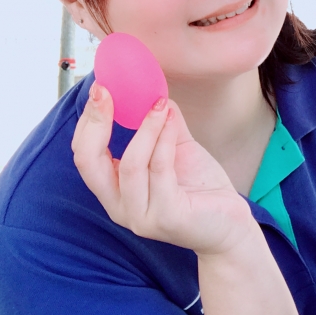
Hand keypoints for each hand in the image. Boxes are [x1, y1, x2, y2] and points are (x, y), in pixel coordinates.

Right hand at [72, 83, 254, 255]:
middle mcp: (120, 207)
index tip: (99, 89)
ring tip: (160, 104)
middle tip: (106, 92)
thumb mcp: (175, 149)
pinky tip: (172, 120)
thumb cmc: (200, 189)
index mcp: (114, 191)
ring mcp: (141, 216)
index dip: (87, 121)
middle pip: (89, 162)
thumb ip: (161, 124)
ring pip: (131, 164)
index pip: (85, 155)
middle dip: (96, 122)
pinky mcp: (167, 217)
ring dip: (145, 128)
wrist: (230, 226)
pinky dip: (165, 139)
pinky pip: (160, 170)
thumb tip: (152, 90)